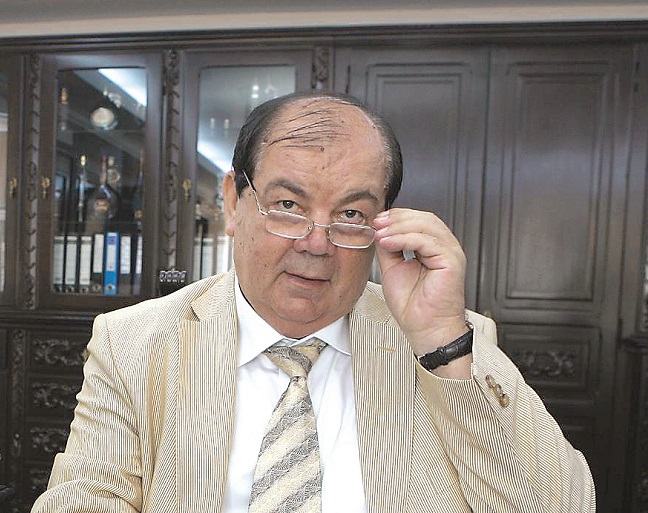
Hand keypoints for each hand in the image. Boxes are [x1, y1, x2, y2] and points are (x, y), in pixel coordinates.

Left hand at [373, 208, 468, 358]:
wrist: (424, 329)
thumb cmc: (413, 307)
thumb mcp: (393, 268)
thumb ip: (389, 247)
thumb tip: (380, 230)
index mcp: (433, 248)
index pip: (419, 220)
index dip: (398, 216)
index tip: (377, 221)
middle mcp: (445, 248)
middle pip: (424, 219)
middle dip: (397, 218)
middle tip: (377, 223)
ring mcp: (451, 253)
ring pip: (426, 225)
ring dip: (398, 227)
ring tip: (380, 234)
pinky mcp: (452, 261)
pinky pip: (427, 241)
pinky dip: (405, 239)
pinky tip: (389, 242)